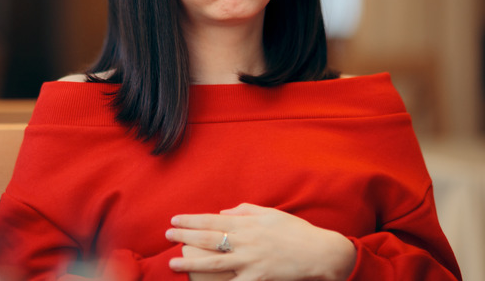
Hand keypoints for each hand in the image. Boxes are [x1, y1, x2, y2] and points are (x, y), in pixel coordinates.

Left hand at [166, 203, 355, 280]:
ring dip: (190, 262)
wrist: (318, 252)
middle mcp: (245, 241)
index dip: (190, 220)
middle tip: (166, 236)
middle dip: (184, 237)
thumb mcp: (269, 213)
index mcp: (246, 224)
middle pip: (207, 239)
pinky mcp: (257, 277)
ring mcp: (250, 261)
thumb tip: (222, 214)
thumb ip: (244, 211)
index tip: (174, 220)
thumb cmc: (294, 231)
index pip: (211, 220)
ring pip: (213, 262)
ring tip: (172, 263)